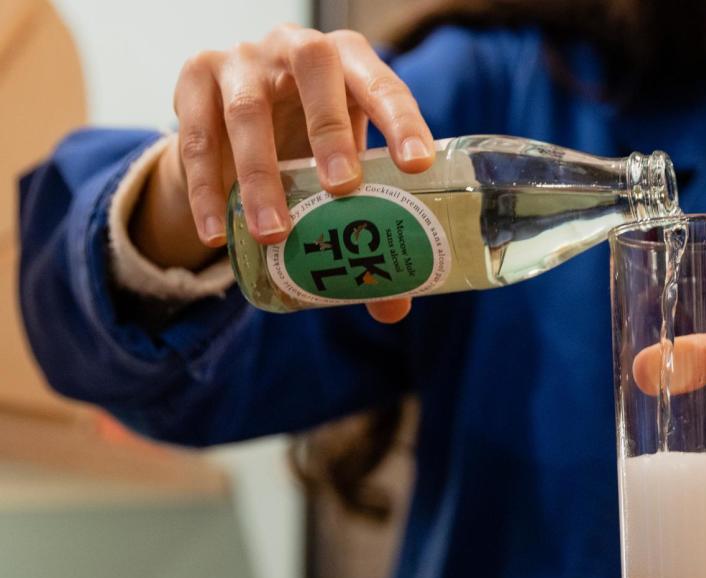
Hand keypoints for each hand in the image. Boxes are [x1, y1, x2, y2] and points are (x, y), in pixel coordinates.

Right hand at [131, 24, 433, 322]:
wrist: (236, 113)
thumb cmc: (313, 143)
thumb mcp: (344, 170)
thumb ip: (367, 227)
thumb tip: (394, 308)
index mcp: (352, 61)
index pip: (383, 85)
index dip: (401, 122)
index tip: (417, 166)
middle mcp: (298, 47)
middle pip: (314, 72)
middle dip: (330, 132)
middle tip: (342, 189)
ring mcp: (243, 58)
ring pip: (248, 112)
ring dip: (261, 176)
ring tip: (276, 234)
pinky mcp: (195, 77)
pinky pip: (196, 137)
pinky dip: (206, 191)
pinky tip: (219, 235)